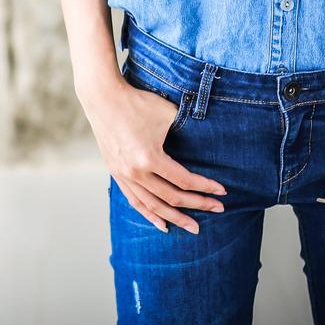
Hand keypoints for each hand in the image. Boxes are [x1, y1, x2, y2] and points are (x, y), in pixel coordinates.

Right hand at [81, 73, 226, 233]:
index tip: (222, 192)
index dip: (205, 188)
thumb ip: (187, 131)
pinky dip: (149, 214)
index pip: (184, 180)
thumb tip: (207, 142)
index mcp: (149, 157)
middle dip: (197, 204)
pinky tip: (162, 224)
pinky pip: (134, 200)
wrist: (102, 97)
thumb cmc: (138, 102)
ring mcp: (123, 174)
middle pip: (171, 197)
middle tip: (218, 209)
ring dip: (175, 218)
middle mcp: (135, 171)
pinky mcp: (116, 173)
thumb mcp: (168, 114)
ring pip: (153, 205)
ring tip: (193, 227)